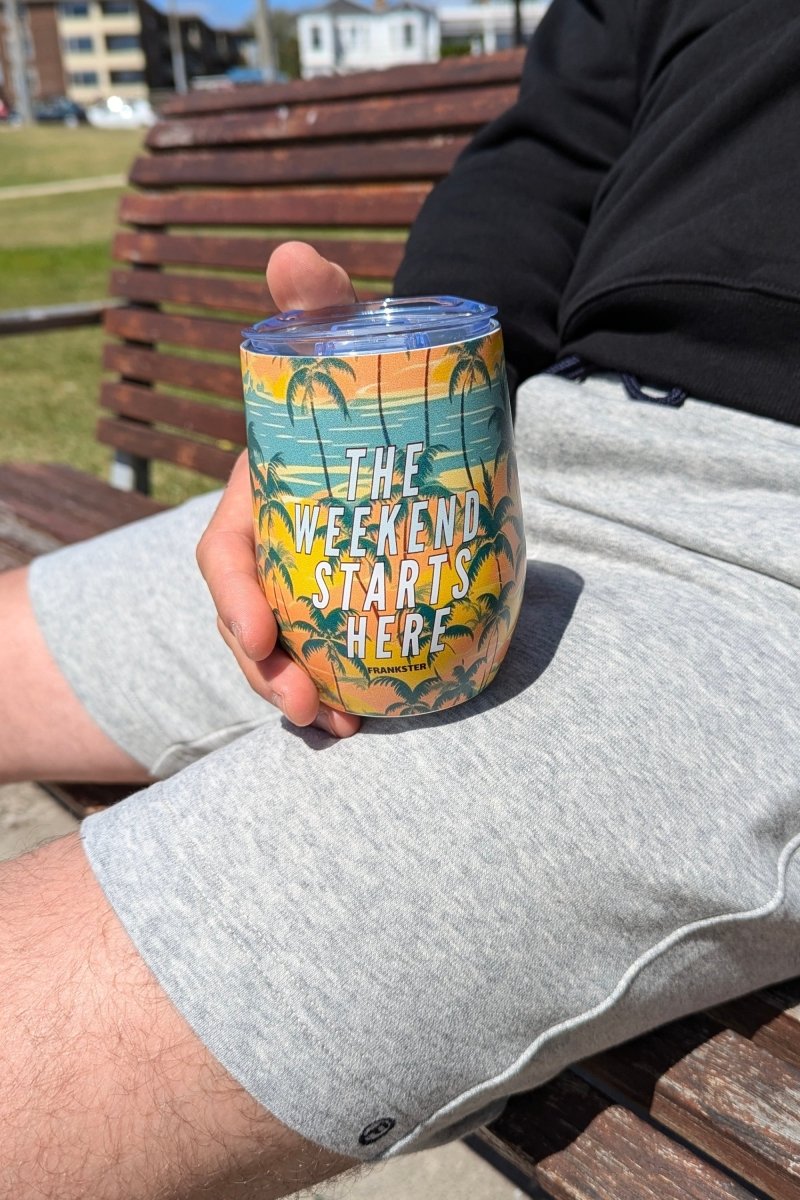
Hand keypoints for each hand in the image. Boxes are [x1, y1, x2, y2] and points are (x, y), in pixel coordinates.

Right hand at [196, 242, 359, 737]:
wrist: (407, 420)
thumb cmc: (359, 386)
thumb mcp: (337, 346)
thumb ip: (317, 307)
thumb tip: (291, 256)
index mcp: (256, 501)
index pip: (228, 557)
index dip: (234, 601)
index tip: (257, 637)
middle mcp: (277, 551)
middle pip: (252, 624)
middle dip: (267, 673)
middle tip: (308, 704)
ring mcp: (309, 583)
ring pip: (288, 655)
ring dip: (303, 698)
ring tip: (343, 726)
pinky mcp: (346, 604)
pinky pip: (330, 659)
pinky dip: (343, 692)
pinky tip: (368, 718)